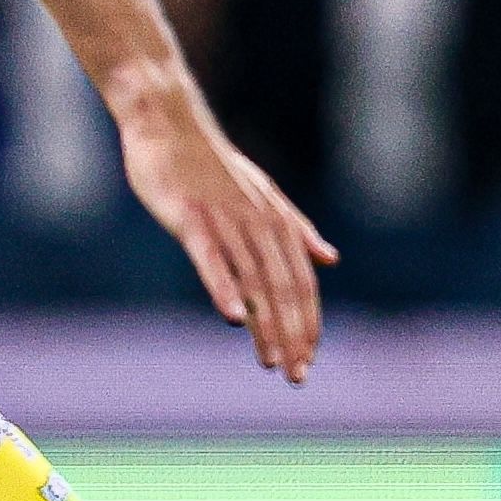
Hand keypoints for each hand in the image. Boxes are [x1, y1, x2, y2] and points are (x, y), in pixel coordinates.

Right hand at [112, 79, 333, 382]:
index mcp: (279, 222)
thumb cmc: (213, 166)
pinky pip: (212, 259)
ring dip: (266, 325)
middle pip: (285, 289)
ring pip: (254, 282)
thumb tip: (330, 259)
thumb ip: (298, 230)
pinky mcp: (192, 220)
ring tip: (270, 362)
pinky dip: (225, 288)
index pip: (303, 283)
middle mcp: (260, 225)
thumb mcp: (265, 196)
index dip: (308, 322)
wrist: (170, 124)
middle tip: (296, 376)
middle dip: (293, 335)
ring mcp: (227, 222)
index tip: (309, 359)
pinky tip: (234, 318)